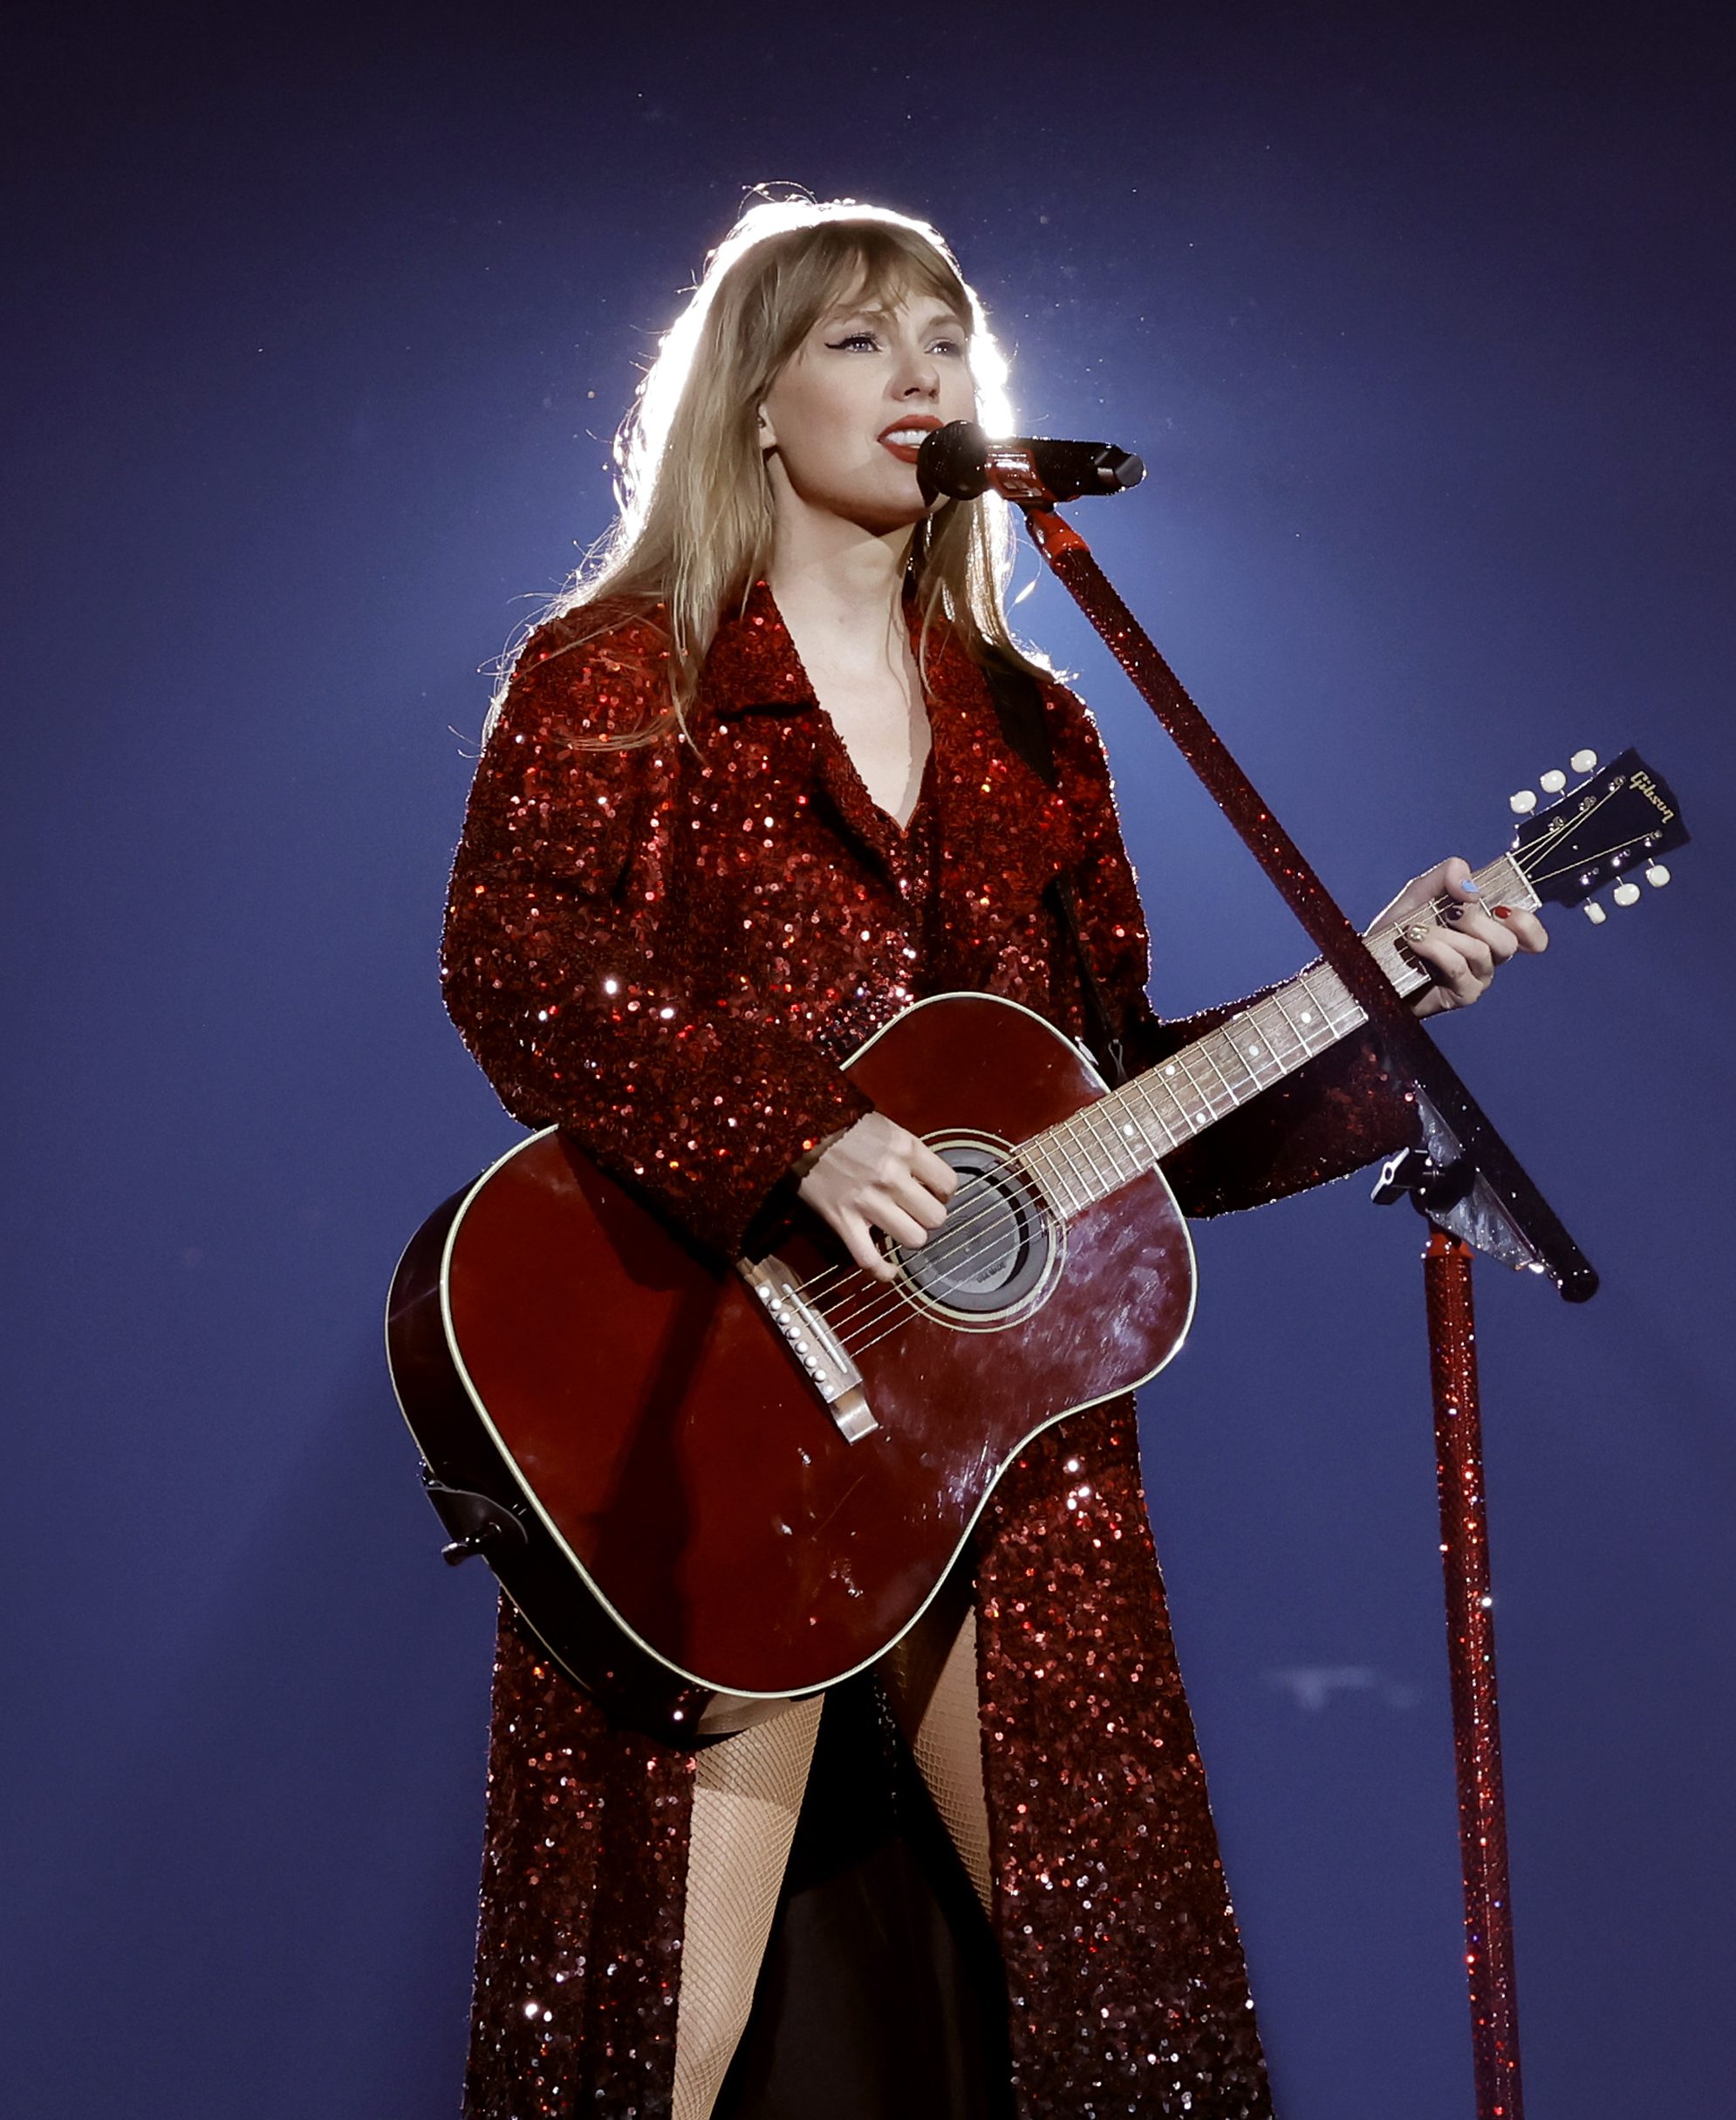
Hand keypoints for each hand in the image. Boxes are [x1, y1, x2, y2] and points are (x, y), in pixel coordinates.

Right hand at [796, 1113, 957, 1279]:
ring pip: (913, 1239)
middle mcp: (891, 1176)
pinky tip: (889, 1270)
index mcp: (905, 1148)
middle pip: (935, 1217)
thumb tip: (926, 1179)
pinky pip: (869, 1259)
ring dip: (909, 1237)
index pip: (948, 1184)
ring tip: (900, 1228)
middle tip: (916, 1211)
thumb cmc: (840, 1124)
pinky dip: (881, 1270)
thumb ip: (908, 1153)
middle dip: (928, 1217)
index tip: (932, 1192)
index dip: (943, 1192)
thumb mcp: (885, 1126)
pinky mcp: (843, 1220)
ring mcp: (867, 1201)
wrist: (798, 1126)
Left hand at [1373, 858, 1547, 1018]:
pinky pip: (1459, 968)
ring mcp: (1477, 978)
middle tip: (1447, 913)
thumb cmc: (1399, 928)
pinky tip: (1415, 942)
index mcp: (1488, 929)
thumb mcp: (1422, 891)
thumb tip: (1472, 887)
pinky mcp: (1461, 995)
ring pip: (1482, 952)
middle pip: (1508, 941)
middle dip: (1476, 920)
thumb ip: (1448, 875)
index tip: (1504, 911)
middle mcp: (1488, 956)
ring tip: (1415, 930)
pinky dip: (1436, 949)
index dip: (1528, 924)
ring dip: (1445, 935)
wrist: (1369, 961)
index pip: (1529, 933)